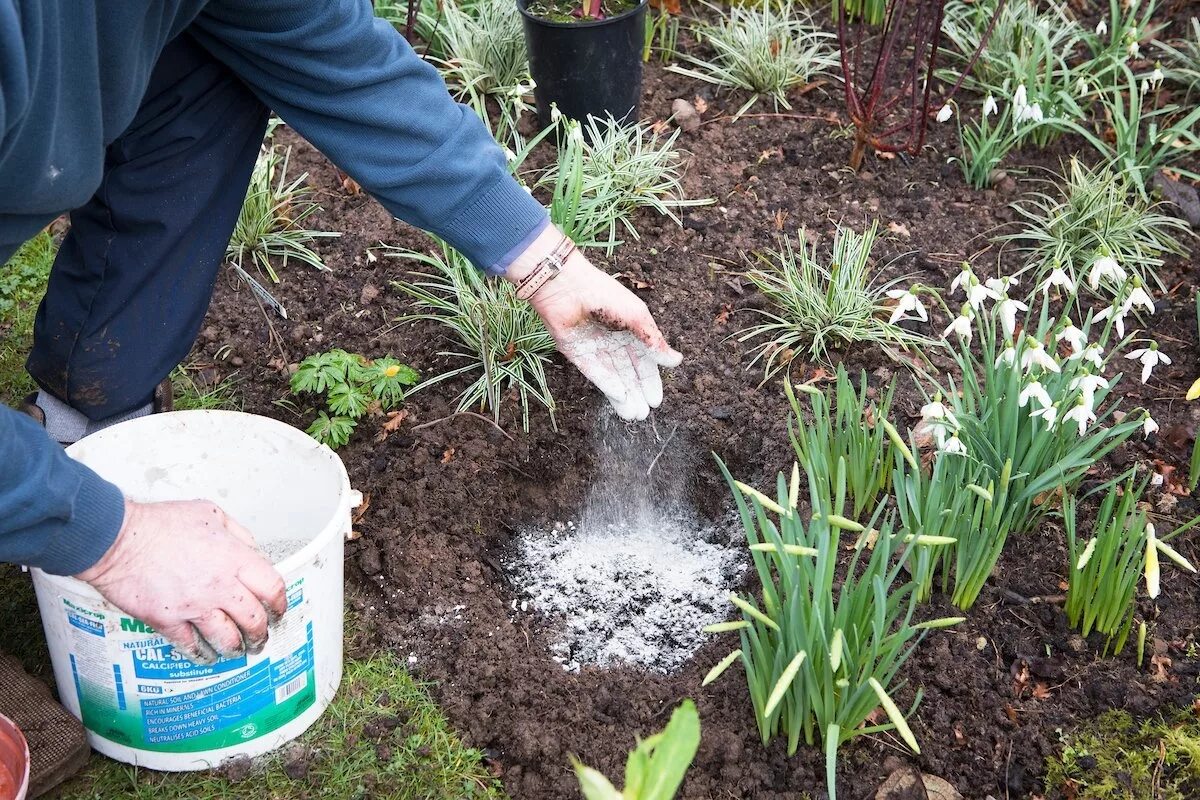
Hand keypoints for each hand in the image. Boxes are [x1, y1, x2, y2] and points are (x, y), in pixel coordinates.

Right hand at [76, 500, 287, 664]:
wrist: (117, 538)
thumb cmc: (159, 523)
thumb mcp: (211, 513)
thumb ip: (237, 534)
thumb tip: (252, 551)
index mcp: (233, 558)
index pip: (272, 588)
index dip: (280, 603)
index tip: (279, 609)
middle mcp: (219, 586)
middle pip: (254, 619)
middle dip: (262, 632)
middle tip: (262, 636)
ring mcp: (194, 606)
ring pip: (227, 638)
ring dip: (237, 648)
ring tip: (239, 650)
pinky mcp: (168, 620)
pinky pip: (192, 646)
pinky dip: (203, 654)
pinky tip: (207, 656)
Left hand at [507, 226, 682, 419]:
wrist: (568, 287)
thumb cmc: (606, 296)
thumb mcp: (638, 317)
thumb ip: (654, 341)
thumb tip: (676, 362)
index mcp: (631, 330)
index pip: (644, 362)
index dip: (651, 381)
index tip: (657, 400)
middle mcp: (614, 342)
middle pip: (629, 374)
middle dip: (637, 393)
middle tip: (644, 414)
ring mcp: (595, 349)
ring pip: (613, 377)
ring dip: (623, 396)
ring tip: (632, 415)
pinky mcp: (577, 354)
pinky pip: (595, 373)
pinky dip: (607, 385)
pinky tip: (619, 397)